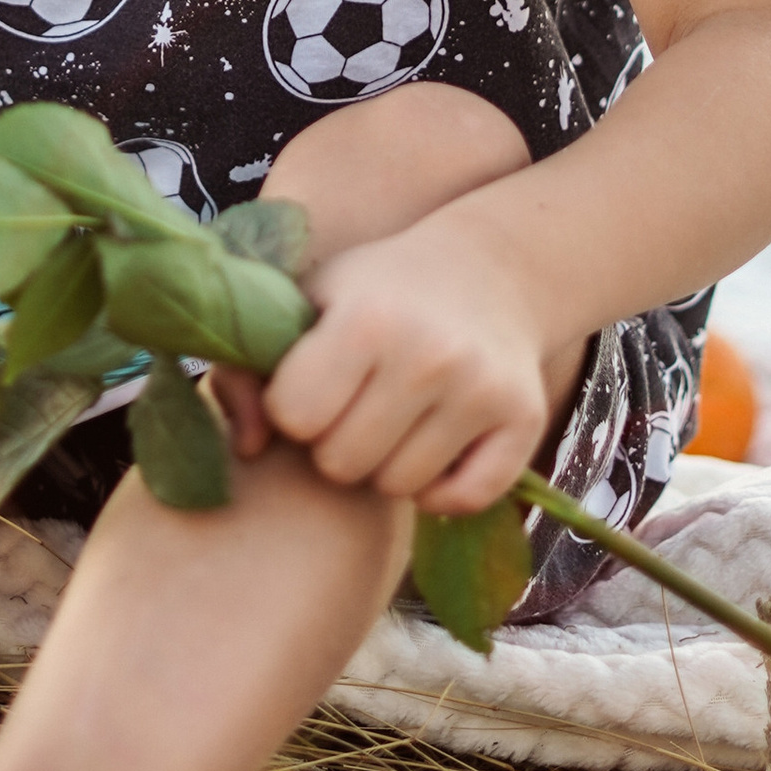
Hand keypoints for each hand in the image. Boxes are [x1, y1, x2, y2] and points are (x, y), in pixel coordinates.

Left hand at [223, 200, 556, 514]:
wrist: (487, 270)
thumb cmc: (375, 292)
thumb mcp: (306, 302)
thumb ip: (246, 370)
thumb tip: (246, 448)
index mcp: (366, 320)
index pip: (294, 417)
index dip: (294, 406)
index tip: (313, 381)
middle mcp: (429, 355)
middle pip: (342, 464)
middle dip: (335, 442)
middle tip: (354, 403)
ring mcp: (482, 390)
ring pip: (398, 488)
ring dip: (385, 464)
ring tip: (393, 417)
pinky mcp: (524, 420)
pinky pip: (463, 501)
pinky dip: (441, 489)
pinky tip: (433, 445)